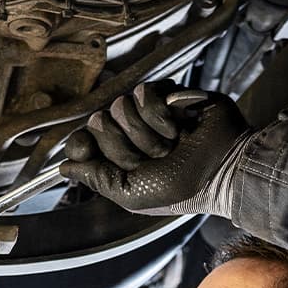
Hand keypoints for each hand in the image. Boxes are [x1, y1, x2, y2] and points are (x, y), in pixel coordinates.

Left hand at [60, 81, 248, 216]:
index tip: (84, 148)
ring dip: (147, 132)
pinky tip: (179, 127)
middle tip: (151, 157)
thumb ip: (96, 179)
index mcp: (119, 160)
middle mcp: (130, 134)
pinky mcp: (168, 94)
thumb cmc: (182, 187)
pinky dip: (161, 115)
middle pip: (99, 122)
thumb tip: (64, 167)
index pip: (83, 139)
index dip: (81, 142)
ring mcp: (148, 113)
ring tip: (171, 144)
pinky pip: (146, 93)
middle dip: (124, 145)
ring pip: (121, 106)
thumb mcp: (130, 193)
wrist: (223, 168)